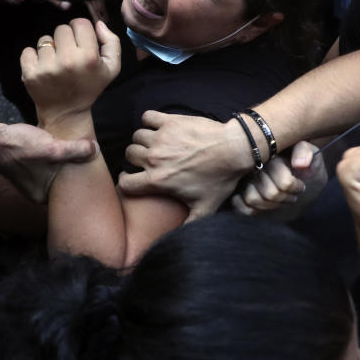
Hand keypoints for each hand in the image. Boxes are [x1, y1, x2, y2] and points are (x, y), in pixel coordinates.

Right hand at [0, 122, 98, 203]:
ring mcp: (28, 180)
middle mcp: (36, 191)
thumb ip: (75, 150)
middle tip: (82, 151)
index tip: (88, 162)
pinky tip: (50, 141)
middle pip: (61, 179)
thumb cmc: (19, 147)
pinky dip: (47, 154)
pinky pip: (42, 162)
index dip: (80, 175)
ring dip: (58, 158)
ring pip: (52, 169)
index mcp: (43, 195)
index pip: (69, 189)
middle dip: (70, 166)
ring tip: (66, 144)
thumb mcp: (52, 148)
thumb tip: (95, 149)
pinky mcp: (22, 167)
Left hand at [20, 19, 120, 126]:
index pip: (80, 23)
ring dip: (49, 48)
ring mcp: (46, 67)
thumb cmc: (89, 87)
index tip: (79, 41)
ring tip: (55, 62)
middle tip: (68, 53)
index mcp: (88, 57)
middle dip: (65, 38)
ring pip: (44, 39)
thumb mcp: (111, 68)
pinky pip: (28, 51)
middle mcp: (67, 61)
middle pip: (61, 28)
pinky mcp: (30, 73)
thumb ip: (112, 42)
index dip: (80, 30)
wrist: (66, 113)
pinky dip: (33, 57)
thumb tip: (98, 23)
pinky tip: (42, 67)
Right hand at [121, 111, 253, 220]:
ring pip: (137, 136)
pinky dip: (150, 121)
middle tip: (149, 161)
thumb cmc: (219, 178)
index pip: (125, 182)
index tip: (134, 180)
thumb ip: (188, 225)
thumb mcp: (205, 207)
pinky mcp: (168, 121)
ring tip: (155, 145)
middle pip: (129, 155)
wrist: (234, 149)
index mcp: (158, 180)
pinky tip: (158, 127)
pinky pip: (147, 117)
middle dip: (136, 159)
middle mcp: (154, 158)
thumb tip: (175, 242)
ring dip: (143, 141)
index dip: (127, 182)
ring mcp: (160, 138)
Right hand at [231, 143, 324, 215]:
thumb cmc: (299, 159)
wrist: (293, 168)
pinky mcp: (238, 193)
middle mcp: (251, 165)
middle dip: (286, 197)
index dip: (296, 188)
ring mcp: (242, 179)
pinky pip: (241, 207)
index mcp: (268, 153)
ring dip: (271, 205)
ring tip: (281, 199)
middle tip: (292, 194)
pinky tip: (265, 204)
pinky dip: (254, 209)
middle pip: (270, 193)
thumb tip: (299, 165)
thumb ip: (304, 151)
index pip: (284, 183)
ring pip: (253, 199)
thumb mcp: (307, 149)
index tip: (301, 185)